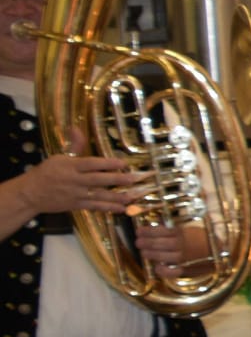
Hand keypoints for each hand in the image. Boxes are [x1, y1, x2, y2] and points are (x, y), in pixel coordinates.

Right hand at [18, 149, 132, 213]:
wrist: (30, 194)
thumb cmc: (46, 173)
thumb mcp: (58, 157)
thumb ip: (74, 146)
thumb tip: (76, 128)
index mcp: (71, 166)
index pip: (91, 164)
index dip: (107, 164)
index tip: (123, 163)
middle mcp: (75, 181)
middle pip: (98, 180)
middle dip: (117, 180)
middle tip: (134, 179)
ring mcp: (76, 194)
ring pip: (99, 196)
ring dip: (117, 197)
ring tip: (132, 197)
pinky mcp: (76, 205)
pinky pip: (94, 206)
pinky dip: (108, 208)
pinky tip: (121, 209)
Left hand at [134, 223, 212, 278]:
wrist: (219, 252)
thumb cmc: (204, 239)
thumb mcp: (190, 229)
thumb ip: (175, 227)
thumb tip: (158, 222)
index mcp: (182, 234)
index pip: (160, 231)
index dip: (147, 231)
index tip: (139, 230)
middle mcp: (180, 245)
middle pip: (158, 243)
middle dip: (145, 242)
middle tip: (138, 241)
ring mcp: (182, 258)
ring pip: (161, 256)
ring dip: (150, 254)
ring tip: (143, 252)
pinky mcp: (185, 269)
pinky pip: (170, 271)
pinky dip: (162, 270)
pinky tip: (156, 267)